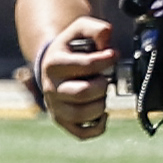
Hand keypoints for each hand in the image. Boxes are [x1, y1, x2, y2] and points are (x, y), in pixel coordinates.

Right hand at [32, 16, 115, 139]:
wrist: (51, 63)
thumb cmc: (71, 47)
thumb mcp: (80, 29)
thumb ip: (96, 29)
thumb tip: (108, 41)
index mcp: (54, 63)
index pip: (86, 65)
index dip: (107, 59)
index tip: (112, 55)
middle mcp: (50, 87)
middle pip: (84, 92)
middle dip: (102, 84)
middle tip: (103, 78)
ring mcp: (54, 106)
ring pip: (83, 115)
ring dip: (101, 104)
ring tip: (100, 94)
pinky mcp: (61, 120)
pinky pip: (82, 133)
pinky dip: (98, 126)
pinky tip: (102, 113)